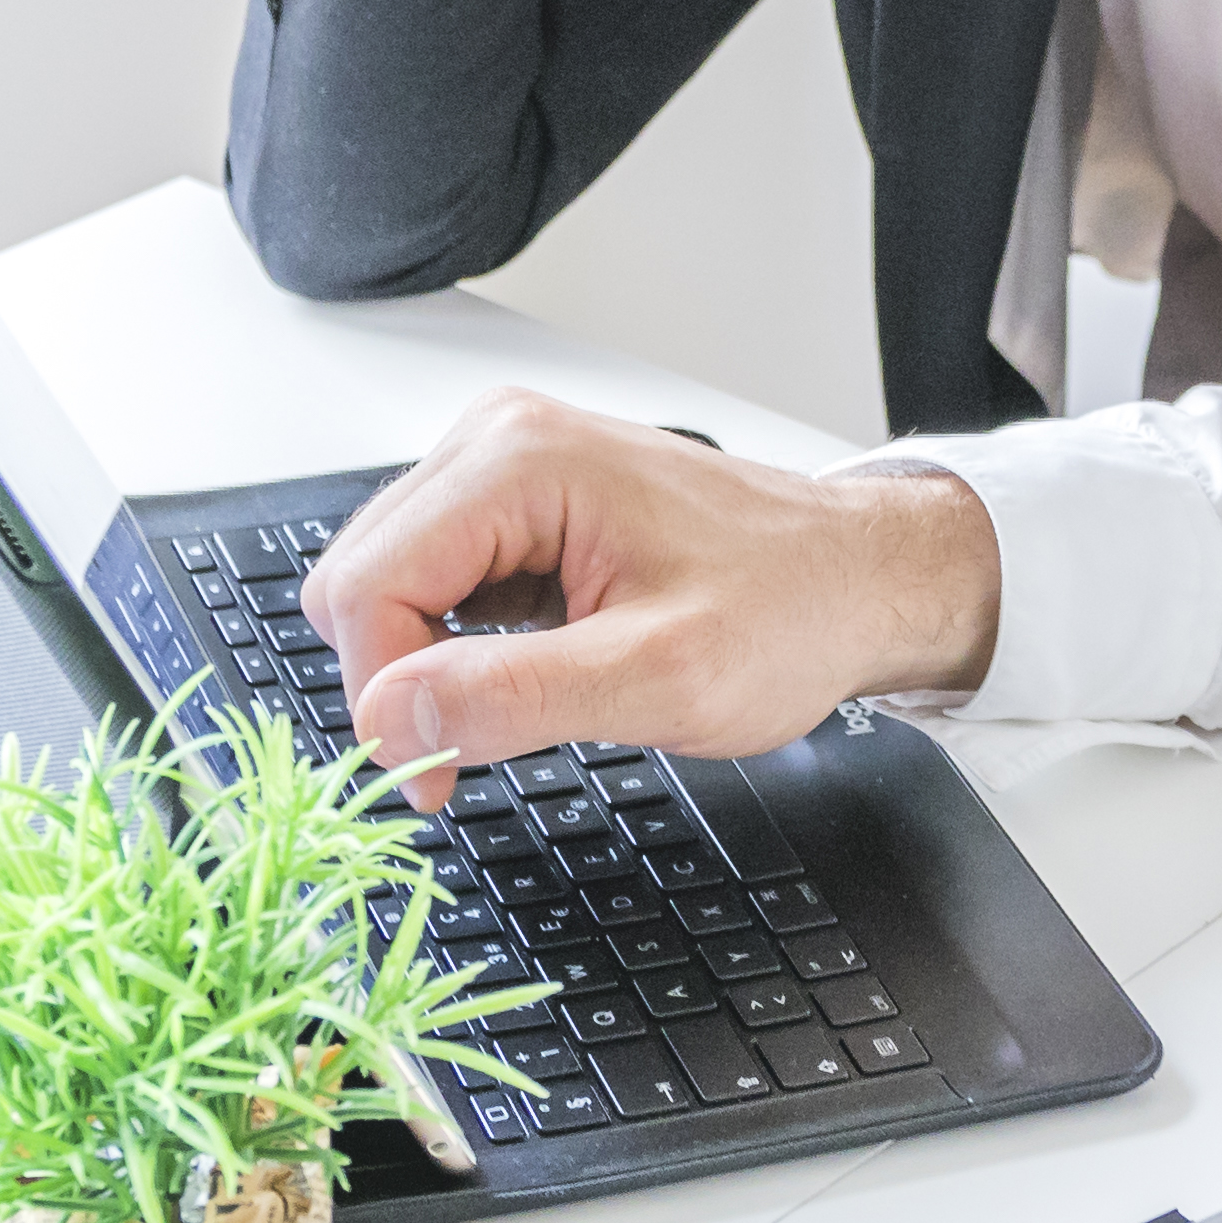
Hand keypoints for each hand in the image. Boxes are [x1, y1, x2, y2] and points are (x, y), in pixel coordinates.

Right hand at [297, 390, 1004, 805]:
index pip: (366, 586)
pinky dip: (456, 654)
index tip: (431, 779)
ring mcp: (503, 471)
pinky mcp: (515, 511)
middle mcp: (496, 443)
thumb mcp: (661, 676)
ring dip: (427, 670)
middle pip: (360, 582)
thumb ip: (515, 697)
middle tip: (465, 761)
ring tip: (520, 710)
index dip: (381, 698)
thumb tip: (389, 717)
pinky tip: (527, 675)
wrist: (861, 580)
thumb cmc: (792, 610)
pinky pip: (434, 591)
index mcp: (519, 459)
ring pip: (387, 591)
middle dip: (396, 685)